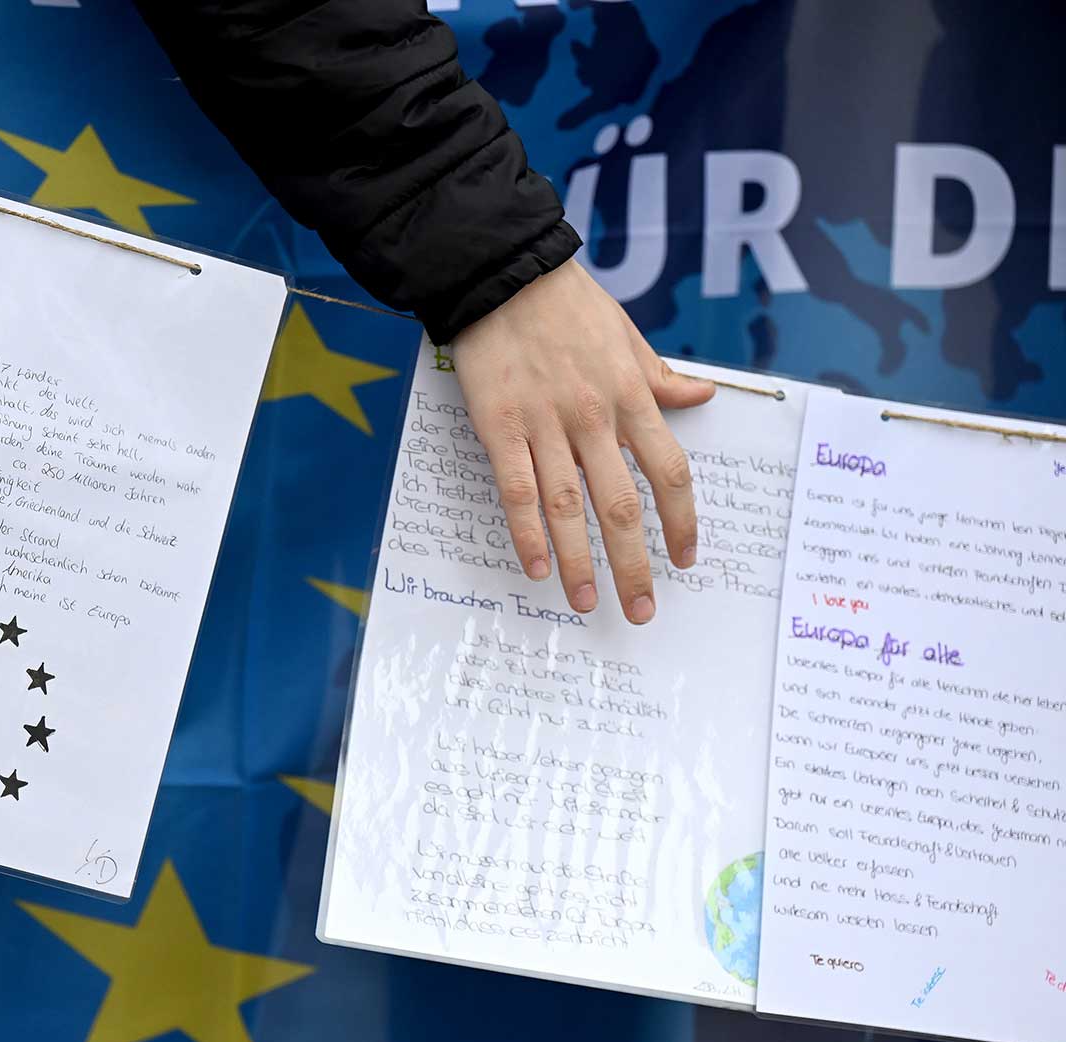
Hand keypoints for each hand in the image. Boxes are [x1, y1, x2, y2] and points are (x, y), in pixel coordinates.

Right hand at [451, 259, 713, 623]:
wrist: (503, 274)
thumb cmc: (566, 302)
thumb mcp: (626, 333)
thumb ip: (659, 376)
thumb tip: (701, 395)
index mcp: (630, 395)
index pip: (668, 472)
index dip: (681, 522)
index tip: (685, 559)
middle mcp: (593, 417)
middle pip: (620, 505)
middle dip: (633, 564)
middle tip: (641, 609)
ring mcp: (544, 424)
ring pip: (567, 507)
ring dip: (579, 562)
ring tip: (584, 603)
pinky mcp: (499, 427)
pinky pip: (516, 489)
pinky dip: (527, 533)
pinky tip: (537, 567)